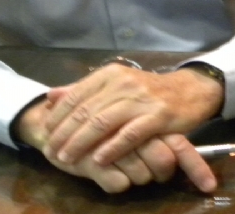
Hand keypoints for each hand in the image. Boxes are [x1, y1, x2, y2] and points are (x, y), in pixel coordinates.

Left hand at [44, 64, 222, 165]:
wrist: (190, 91)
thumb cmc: (148, 92)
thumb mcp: (115, 85)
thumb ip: (83, 90)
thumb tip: (50, 96)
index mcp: (109, 74)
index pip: (75, 95)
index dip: (57, 116)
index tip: (45, 133)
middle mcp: (123, 83)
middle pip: (86, 111)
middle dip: (64, 133)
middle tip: (50, 151)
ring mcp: (140, 99)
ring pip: (102, 122)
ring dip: (81, 143)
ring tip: (67, 158)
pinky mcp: (157, 116)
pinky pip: (129, 134)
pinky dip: (111, 148)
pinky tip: (98, 160)